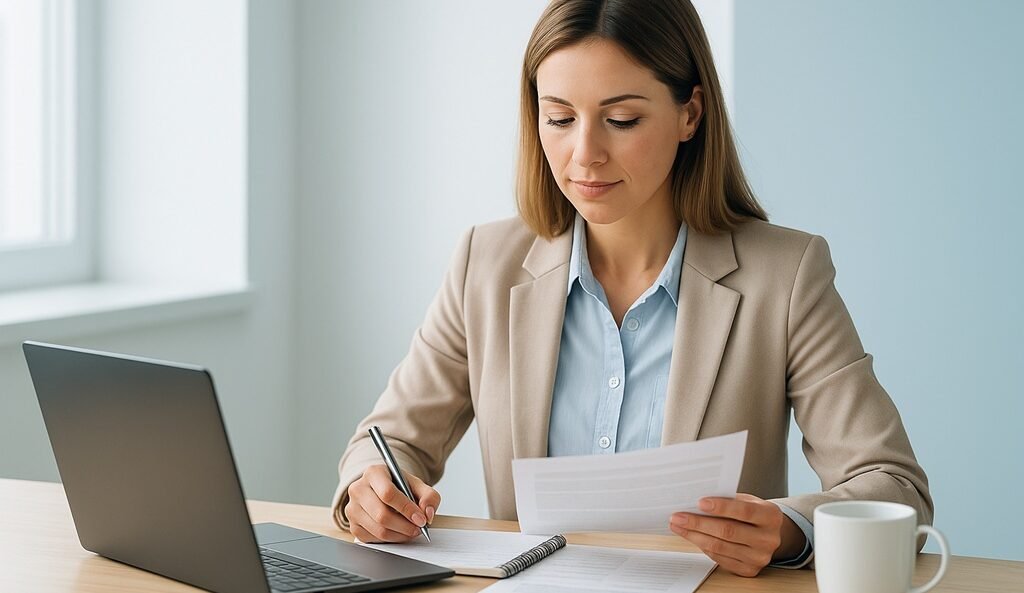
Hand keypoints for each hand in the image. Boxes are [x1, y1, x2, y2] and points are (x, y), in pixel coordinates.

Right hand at [345, 464, 440, 542]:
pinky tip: (399, 532)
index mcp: (374, 473)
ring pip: (378, 530)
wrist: (384, 490)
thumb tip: (428, 514)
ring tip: (411, 530)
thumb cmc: (399, 487)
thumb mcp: (417, 485)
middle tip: (419, 528)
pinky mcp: (353, 525)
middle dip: (405, 526)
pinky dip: (391, 540)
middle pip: (381, 514)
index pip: (388, 493)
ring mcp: (352, 508)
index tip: (421, 519)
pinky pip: (373, 539)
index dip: (406, 509)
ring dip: (400, 535)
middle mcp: (358, 489)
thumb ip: (429, 496)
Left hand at [669, 493, 804, 576]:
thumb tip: (697, 501)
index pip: (744, 511)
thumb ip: (729, 500)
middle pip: (728, 531)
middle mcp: (768, 539)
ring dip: (694, 536)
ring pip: (720, 547)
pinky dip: (702, 546)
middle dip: (699, 523)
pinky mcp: (749, 570)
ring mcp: (759, 557)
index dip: (721, 507)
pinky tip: (692, 537)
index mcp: (771, 516)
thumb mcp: (748, 501)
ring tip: (678, 526)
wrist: (769, 534)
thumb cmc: (753, 513)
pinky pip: (719, 558)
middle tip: (678, 517)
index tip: (699, 502)